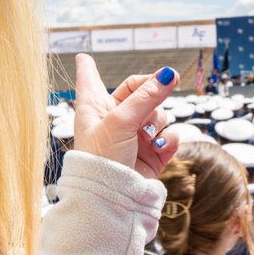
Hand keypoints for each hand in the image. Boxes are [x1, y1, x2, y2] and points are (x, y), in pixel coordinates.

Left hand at [73, 54, 180, 177]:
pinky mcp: (152, 154)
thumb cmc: (102, 158)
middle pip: (139, 91)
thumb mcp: (121, 120)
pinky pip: (169, 136)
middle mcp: (114, 120)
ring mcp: (134, 137)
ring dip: (158, 121)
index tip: (83, 57)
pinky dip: (168, 140)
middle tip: (169, 81)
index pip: (90, 80)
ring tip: (148, 135)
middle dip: (151, 91)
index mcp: (94, 107)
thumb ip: (147, 95)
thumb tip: (170, 75)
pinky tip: (159, 147)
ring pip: (158, 114)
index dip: (88, 67)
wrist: (111, 198)